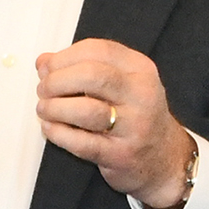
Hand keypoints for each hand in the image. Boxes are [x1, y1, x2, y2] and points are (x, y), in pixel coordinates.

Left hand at [37, 38, 192, 208]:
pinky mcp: (121, 155)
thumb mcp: (120, 83)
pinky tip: (50, 128)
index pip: (98, 50)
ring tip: (44, 109)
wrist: (164, 158)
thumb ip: (83, 67)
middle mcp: (141, 95)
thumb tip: (44, 62)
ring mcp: (133, 126)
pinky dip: (58, 134)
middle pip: (91, 76)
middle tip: (43, 89)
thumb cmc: (135, 116)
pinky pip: (82, 143)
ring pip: (85, 110)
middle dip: (57, 80)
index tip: (46, 67)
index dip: (64, 57)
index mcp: (140, 69)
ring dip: (54, 108)